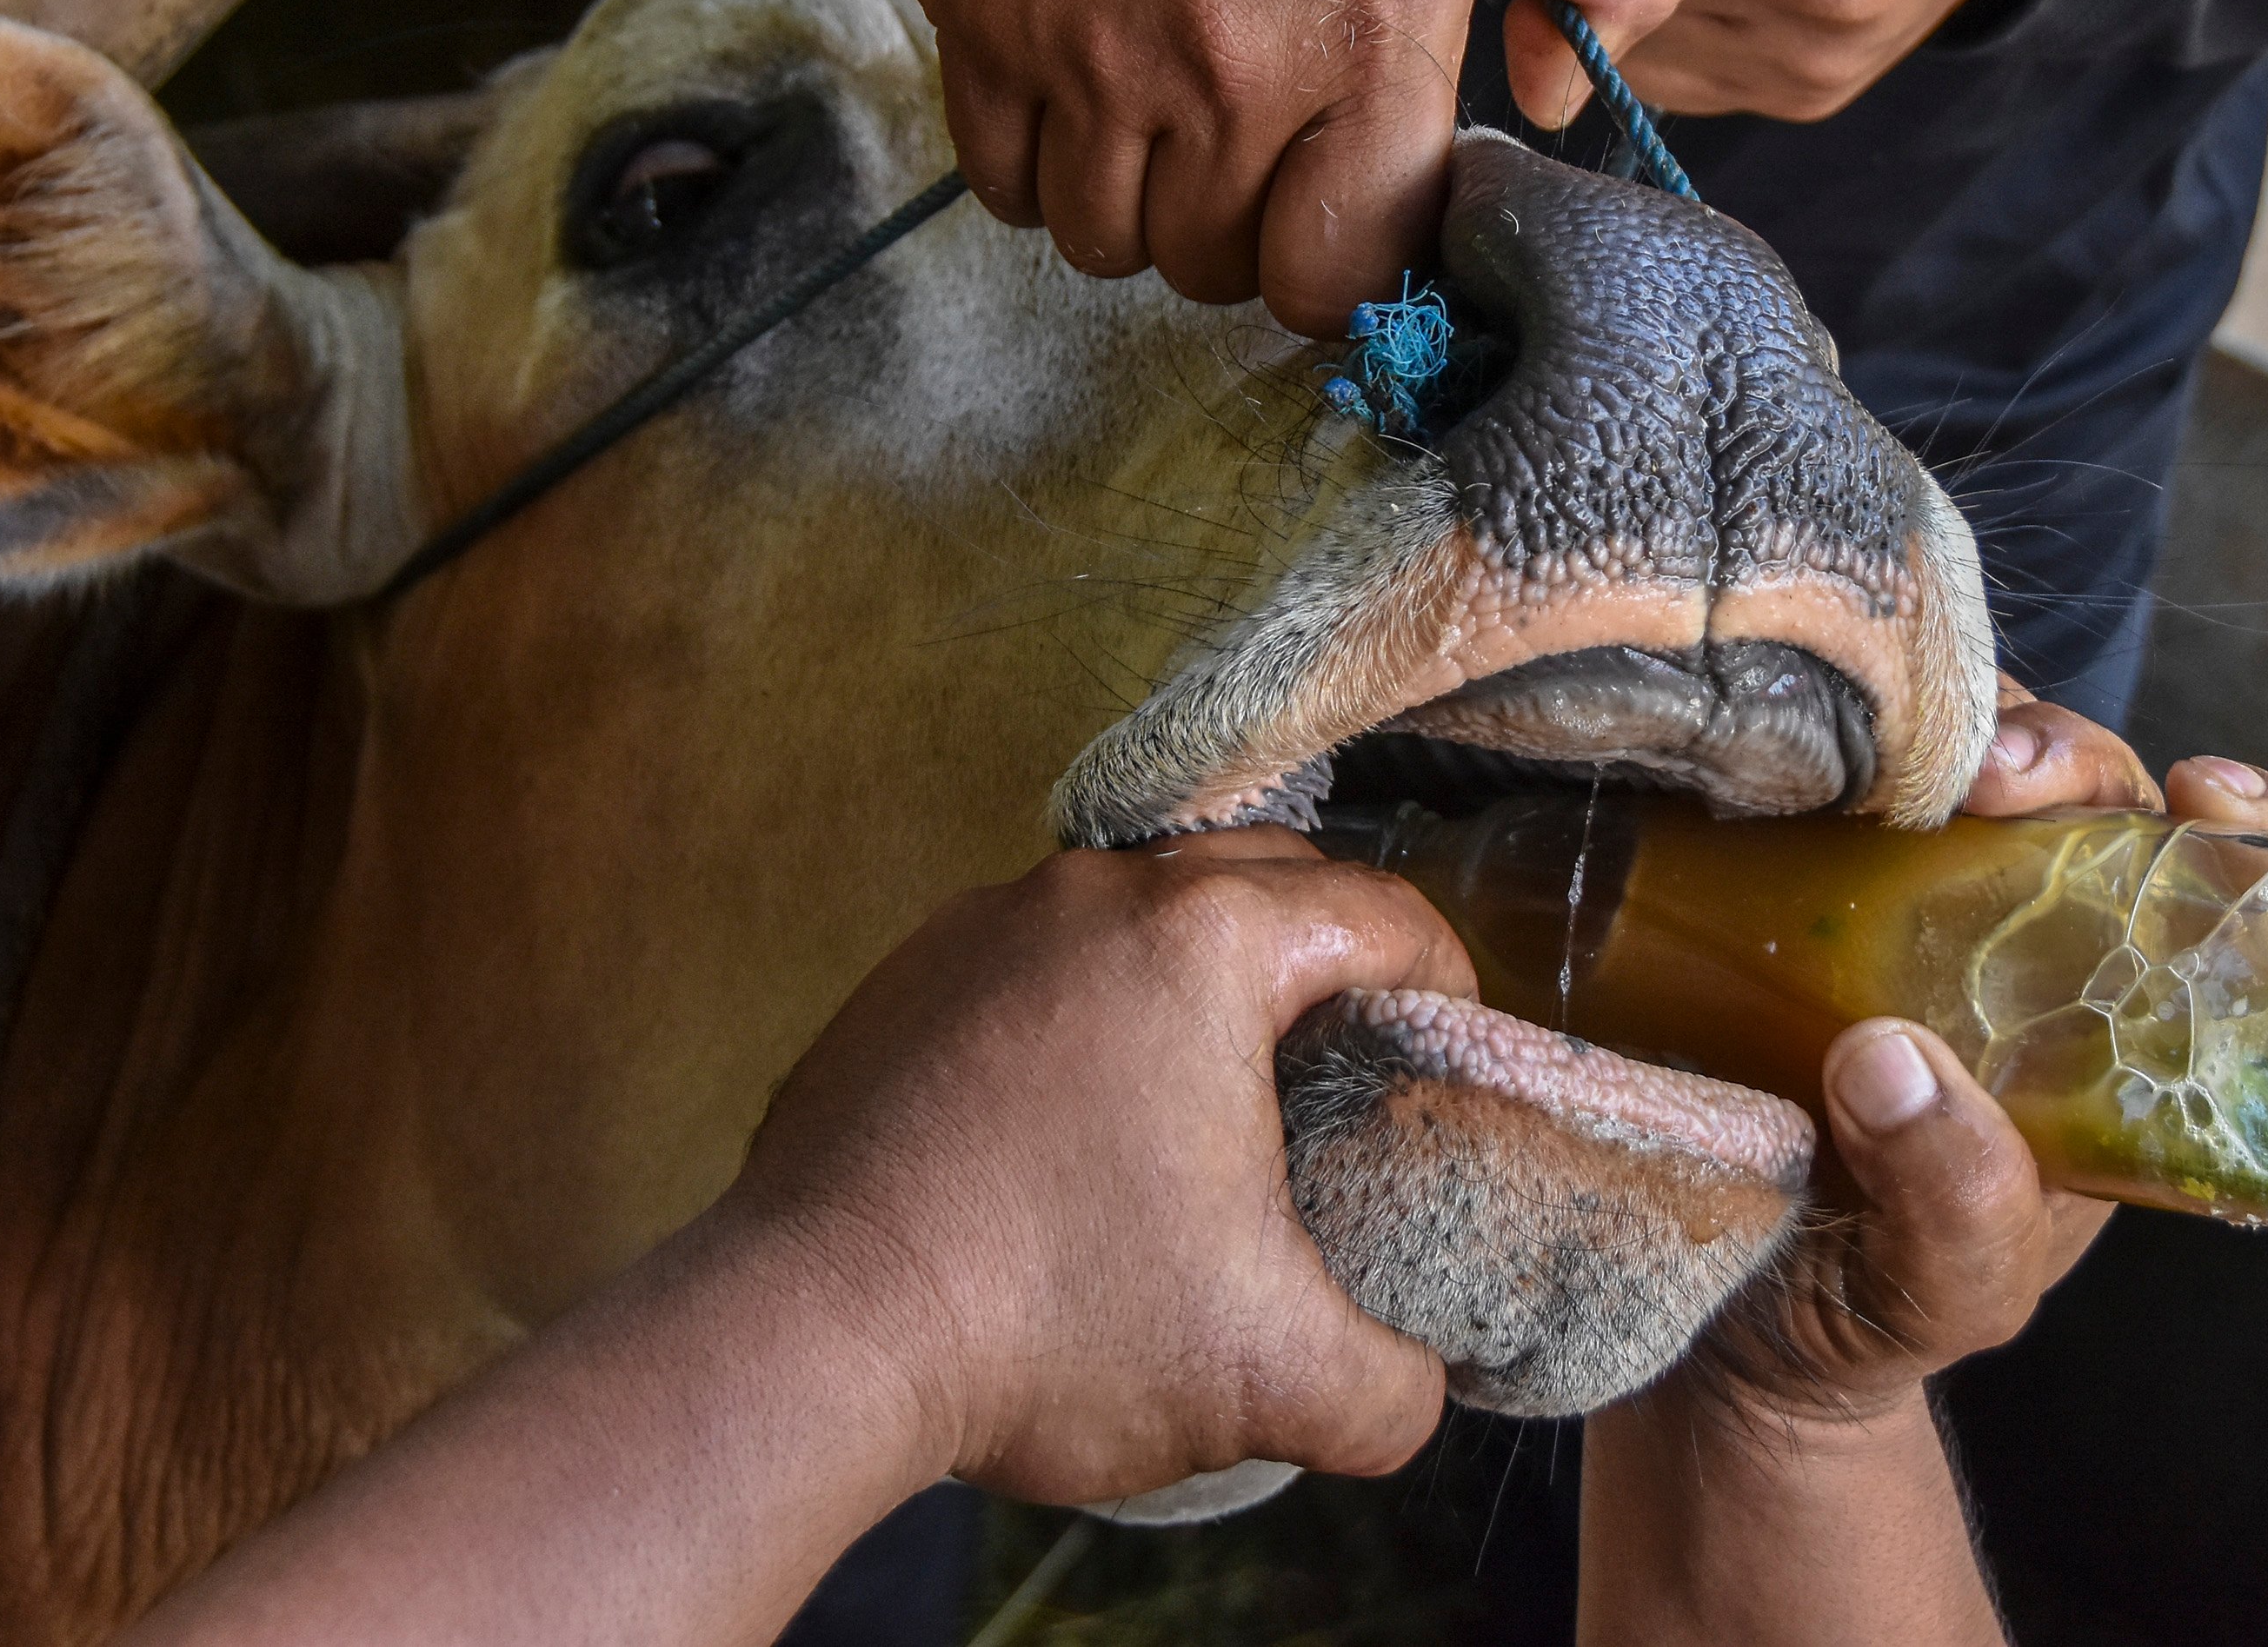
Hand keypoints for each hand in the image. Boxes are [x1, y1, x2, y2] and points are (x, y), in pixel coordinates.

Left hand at [122, 835, 1471, 1646]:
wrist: (816, 1331)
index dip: (1444, 980)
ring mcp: (978, 928)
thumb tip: (1413, 1387)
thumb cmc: (1054, 1322)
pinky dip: (1077, 1020)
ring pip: (1130, 918)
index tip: (1450, 1053)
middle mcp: (1092, 894)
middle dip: (1322, 953)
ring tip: (1212, 1092)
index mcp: (1206, 939)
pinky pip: (1028, 969)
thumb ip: (1392, 1388)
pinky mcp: (897, 984)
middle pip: (1255, 878)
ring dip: (1188, 982)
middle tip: (1354, 1059)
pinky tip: (1075, 1126)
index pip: (1377, 913)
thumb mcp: (1275, 1381)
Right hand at [894, 0, 1688, 334]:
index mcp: (1365, 45)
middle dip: (1252, 234)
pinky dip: (1044, 167)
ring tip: (1177, 124)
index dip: (1358, 253)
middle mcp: (1226, 81)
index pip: (1347, 268)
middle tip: (1267, 148)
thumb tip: (1571, 86)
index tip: (1356, 198)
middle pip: (1223, 269)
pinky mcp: (985, 30)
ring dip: (1146, 208)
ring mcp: (1092, 63)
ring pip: (1110, 244)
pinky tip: (1090, 92)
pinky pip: (1006, 183)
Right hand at [1728, 702, 2267, 1426]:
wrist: (1715, 1327)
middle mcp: (2039, 954)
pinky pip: (1841, 782)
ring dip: (1949, 723)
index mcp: (2126, 1047)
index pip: (2239, 912)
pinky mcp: (1805, 882)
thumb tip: (1891, 1059)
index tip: (2213, 800)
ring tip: (1893, 760)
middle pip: (2100, 800)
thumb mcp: (1943, 1292)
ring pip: (1971, 760)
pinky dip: (1837, 742)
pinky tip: (1801, 754)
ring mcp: (1917, 907)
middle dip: (2067, 756)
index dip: (2256, 837)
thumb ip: (1958, 1209)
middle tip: (1996, 779)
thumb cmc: (1867, 1313)